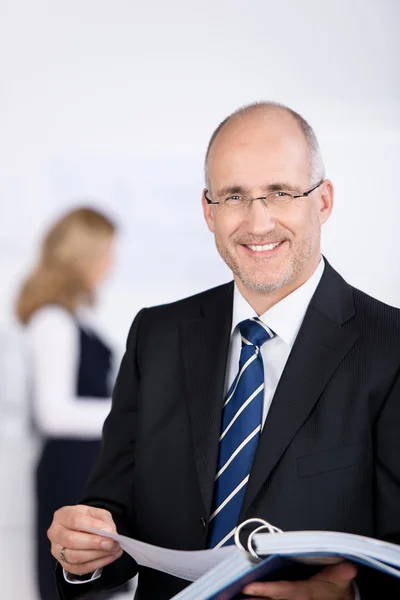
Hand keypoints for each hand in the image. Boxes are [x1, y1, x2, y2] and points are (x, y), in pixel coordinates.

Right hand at [48, 504, 122, 575]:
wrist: (79, 529)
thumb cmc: (87, 519)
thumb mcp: (96, 513)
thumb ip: (104, 520)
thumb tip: (110, 532)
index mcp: (62, 516)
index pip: (75, 520)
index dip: (93, 526)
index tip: (109, 531)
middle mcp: (55, 533)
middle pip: (71, 540)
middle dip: (94, 543)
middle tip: (112, 543)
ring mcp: (57, 551)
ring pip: (74, 557)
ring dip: (97, 555)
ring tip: (113, 550)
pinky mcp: (64, 565)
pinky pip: (80, 568)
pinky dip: (97, 563)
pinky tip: (109, 557)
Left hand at [242, 561, 356, 598]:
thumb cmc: (335, 588)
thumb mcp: (339, 579)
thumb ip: (341, 572)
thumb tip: (350, 568)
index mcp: (305, 593)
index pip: (284, 591)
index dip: (266, 590)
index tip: (248, 588)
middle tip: (231, 595)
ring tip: (230, 598)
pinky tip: (244, 599)